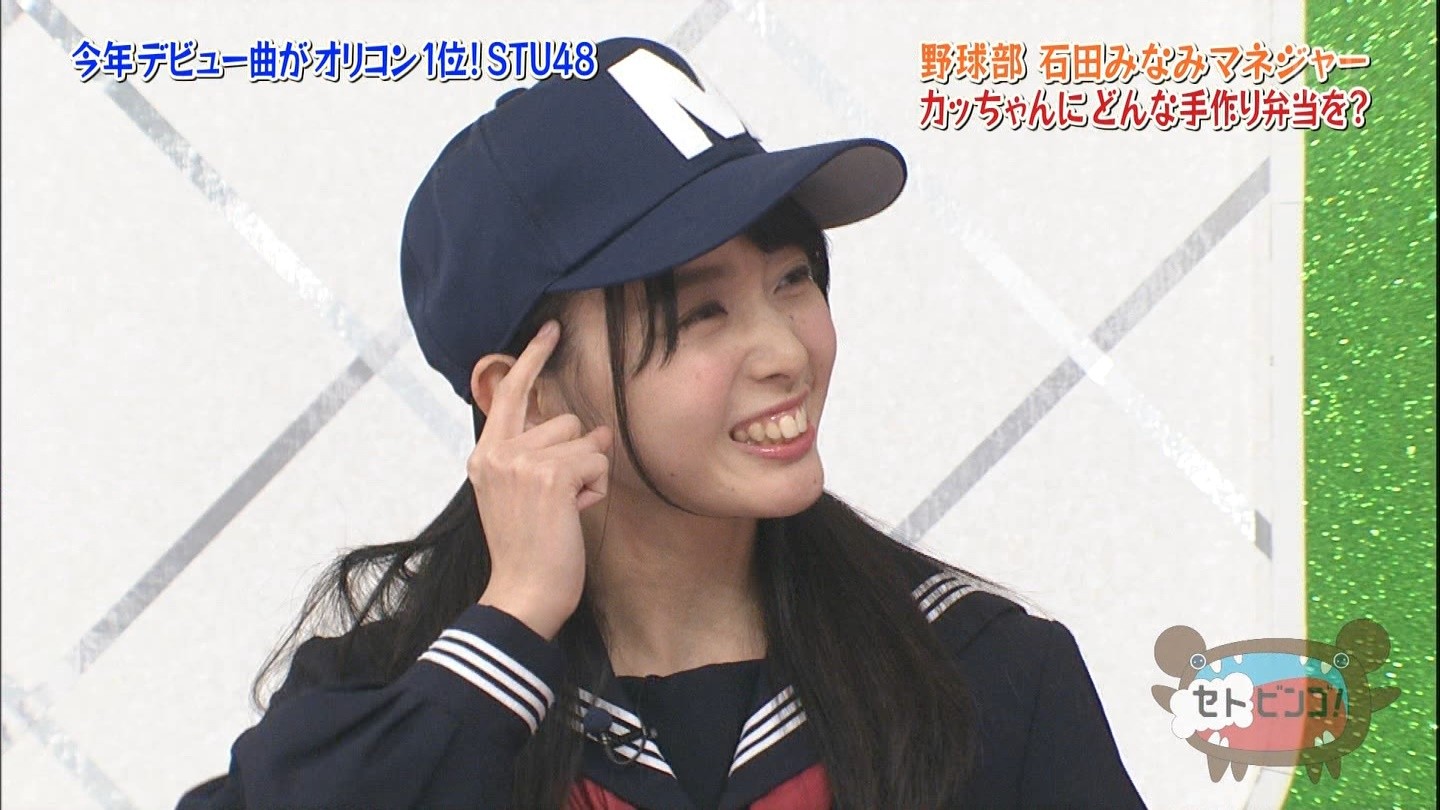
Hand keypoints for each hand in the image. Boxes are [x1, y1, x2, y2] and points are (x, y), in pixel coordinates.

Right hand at [470, 321, 611, 639]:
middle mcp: (496, 452)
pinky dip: (595, 489)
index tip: (550, 328)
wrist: (523, 592)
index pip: (508, 393)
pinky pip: (596, 462)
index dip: (532, 358)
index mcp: (484, 455)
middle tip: (558, 501)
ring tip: (565, 509)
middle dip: (576, 455)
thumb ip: (541, 456)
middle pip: (563, 420)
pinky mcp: (550, 474)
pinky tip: (574, 514)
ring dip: (588, 474)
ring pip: (584, 440)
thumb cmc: (528, 549)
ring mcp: (521, 461)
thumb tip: (597, 430)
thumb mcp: (520, 495)